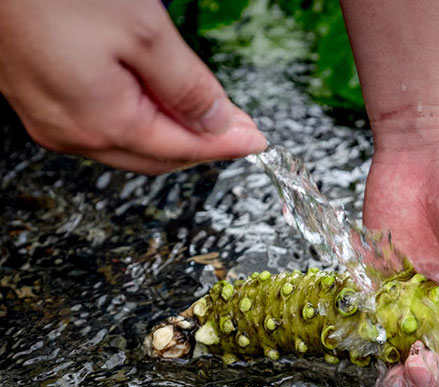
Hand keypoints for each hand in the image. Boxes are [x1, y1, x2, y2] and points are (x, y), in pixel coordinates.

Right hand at [0, 0, 266, 173]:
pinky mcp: (34, 98)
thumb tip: (219, 123)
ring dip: (169, 131)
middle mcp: (69, 132)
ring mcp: (46, 118)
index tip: (256, 139)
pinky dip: (136, 118)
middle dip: (201, 143)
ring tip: (204, 112)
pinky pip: (99, 123)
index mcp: (102, 123)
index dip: (226, 144)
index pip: (183, 149)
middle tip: (236, 127)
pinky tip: (155, 99)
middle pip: (156, 154)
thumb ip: (188, 87)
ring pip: (126, 142)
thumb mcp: (145, 33)